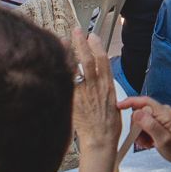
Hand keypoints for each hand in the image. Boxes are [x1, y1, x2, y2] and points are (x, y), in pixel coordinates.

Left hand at [67, 30, 121, 156]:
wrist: (100, 140)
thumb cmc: (108, 126)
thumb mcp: (114, 104)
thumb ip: (105, 90)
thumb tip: (99, 82)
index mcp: (108, 86)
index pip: (103, 60)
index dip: (97, 46)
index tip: (92, 37)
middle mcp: (96, 87)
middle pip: (88, 59)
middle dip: (82, 43)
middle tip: (77, 31)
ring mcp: (84, 93)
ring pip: (76, 68)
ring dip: (70, 52)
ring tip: (63, 40)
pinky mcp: (74, 100)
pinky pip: (67, 82)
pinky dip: (62, 70)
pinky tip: (56, 62)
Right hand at [119, 95, 170, 167]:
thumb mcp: (162, 140)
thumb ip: (149, 125)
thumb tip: (137, 113)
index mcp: (165, 113)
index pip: (144, 101)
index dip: (130, 102)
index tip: (119, 106)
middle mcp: (164, 112)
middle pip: (141, 112)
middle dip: (137, 127)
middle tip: (141, 139)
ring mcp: (163, 117)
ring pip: (143, 120)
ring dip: (141, 133)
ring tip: (147, 143)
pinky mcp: (161, 123)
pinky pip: (147, 125)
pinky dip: (145, 134)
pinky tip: (150, 142)